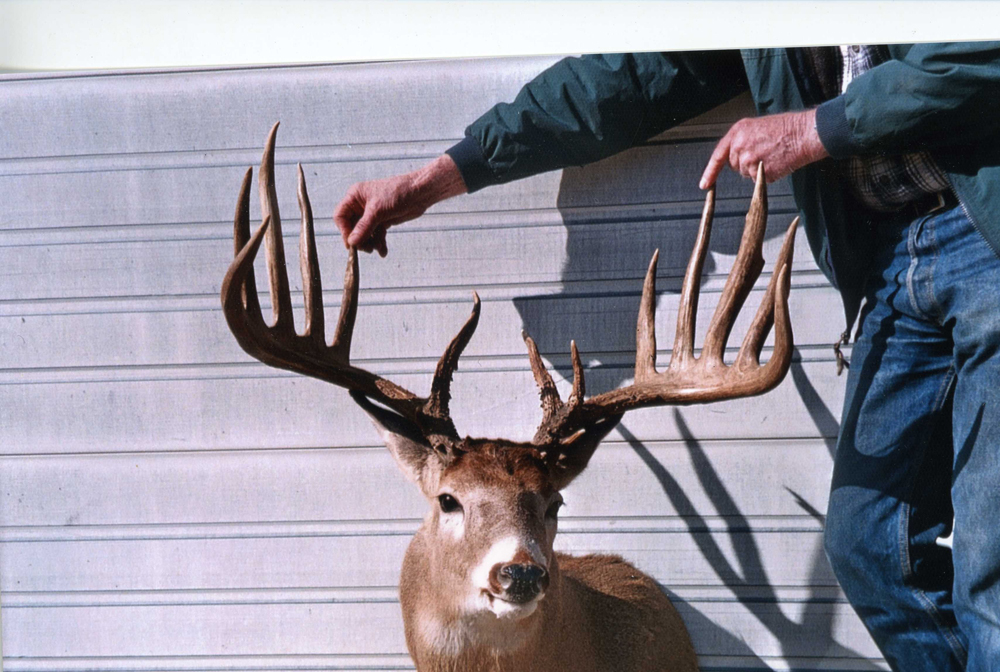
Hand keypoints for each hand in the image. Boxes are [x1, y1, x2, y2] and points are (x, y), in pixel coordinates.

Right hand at [334, 154, 466, 256]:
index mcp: (355, 196)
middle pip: (351, 227)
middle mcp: (361, 205)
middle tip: (367, 249)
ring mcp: (371, 213)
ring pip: (364, 233)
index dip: (344, 231)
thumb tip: (352, 242)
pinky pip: (375, 235)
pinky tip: (383, 251)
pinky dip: (379, 243)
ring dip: (370, 243)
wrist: (420, 192)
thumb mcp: (378, 211)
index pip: (341, 216)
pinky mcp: (382, 220)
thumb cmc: (398, 193)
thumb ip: (363, 227)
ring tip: (378, 248)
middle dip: (359, 239)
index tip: (352, 244)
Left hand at [699, 109, 828, 188]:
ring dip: (757, 170)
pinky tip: (777, 162)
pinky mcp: (759, 172)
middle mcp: (739, 146)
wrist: (803, 133)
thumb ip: (742, 141)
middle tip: (764, 152)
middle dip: (745, 163)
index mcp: (737, 132)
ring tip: (772, 155)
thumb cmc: (785, 129)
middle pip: (734, 166)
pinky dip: (767, 175)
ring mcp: (748, 160)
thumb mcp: (756, 127)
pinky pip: (758, 180)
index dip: (710, 172)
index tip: (704, 185)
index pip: (718, 155)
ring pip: (746, 174)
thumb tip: (735, 158)